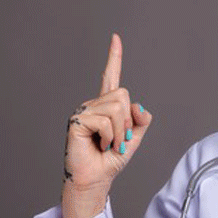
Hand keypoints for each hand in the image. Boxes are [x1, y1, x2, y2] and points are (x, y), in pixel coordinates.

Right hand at [62, 33, 152, 195]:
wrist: (96, 179)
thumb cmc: (110, 160)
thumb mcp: (133, 138)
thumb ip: (140, 120)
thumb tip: (138, 106)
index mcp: (107, 106)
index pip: (111, 77)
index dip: (114, 57)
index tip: (116, 38)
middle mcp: (94, 105)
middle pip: (123, 95)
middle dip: (127, 121)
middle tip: (118, 139)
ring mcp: (84, 111)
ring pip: (116, 107)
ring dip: (118, 132)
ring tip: (108, 144)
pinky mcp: (77, 120)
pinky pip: (104, 120)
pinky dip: (108, 136)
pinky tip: (99, 145)